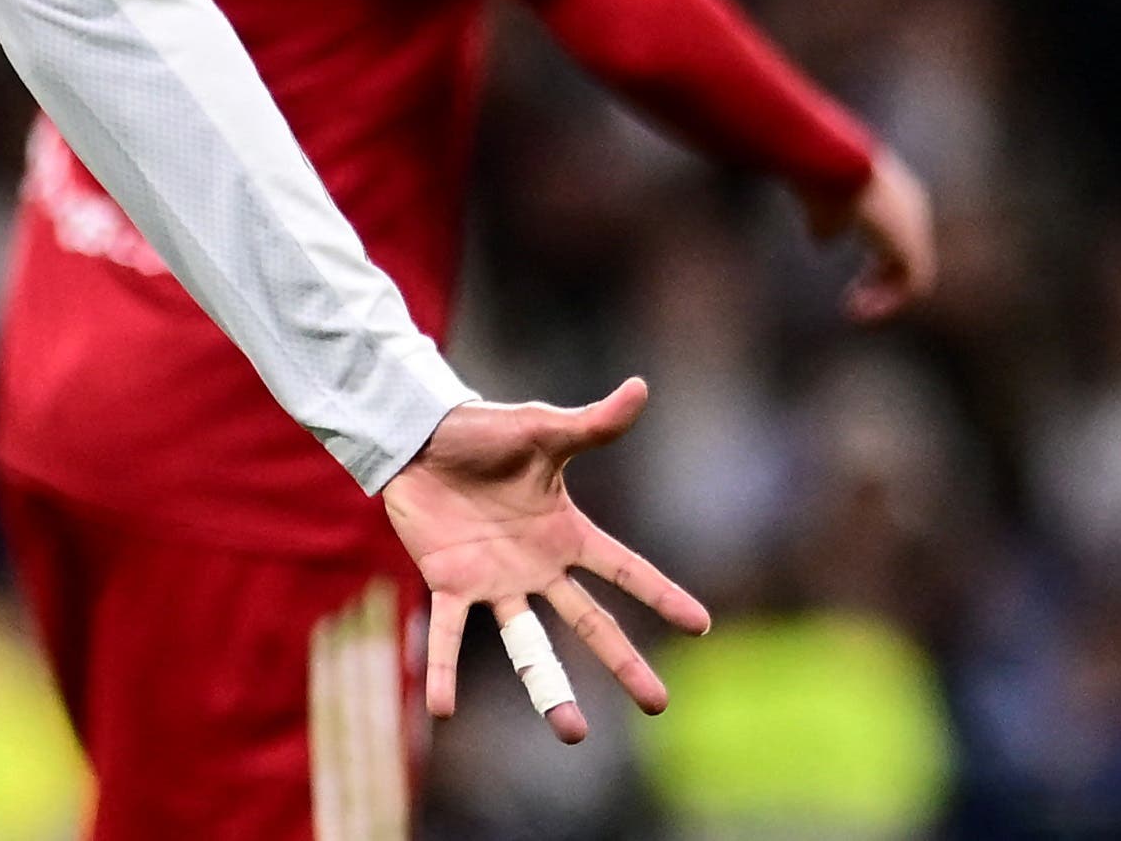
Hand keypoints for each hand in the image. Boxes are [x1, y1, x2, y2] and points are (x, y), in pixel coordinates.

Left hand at [382, 380, 710, 743]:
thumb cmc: (482, 431)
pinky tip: (442, 712)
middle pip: (589, 622)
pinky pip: (448, 634)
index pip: (625, 569)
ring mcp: (494, 581)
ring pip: (529, 644)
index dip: (662, 595)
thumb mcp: (542, 429)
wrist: (418, 435)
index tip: (702, 626)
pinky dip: (444, 671)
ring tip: (573, 733)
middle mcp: (536, 567)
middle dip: (624, 663)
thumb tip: (642, 388)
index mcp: (565, 533)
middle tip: (660, 705)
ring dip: (549, 689)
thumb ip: (592, 423)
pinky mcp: (448, 583)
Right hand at [800, 148, 935, 321]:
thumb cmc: (821, 174)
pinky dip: (889, 301)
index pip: (892, 242)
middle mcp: (910, 211)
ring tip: (855, 312)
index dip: (874, 269)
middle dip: (878, 284)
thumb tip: (824, 241)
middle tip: (853, 305)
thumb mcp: (819, 202)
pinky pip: (914, 284)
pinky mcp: (913, 244)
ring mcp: (915, 227)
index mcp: (893, 198)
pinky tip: (861, 309)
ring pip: (909, 274)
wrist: (835, 162)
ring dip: (883, 298)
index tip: (852, 288)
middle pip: (902, 258)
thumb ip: (825, 223)